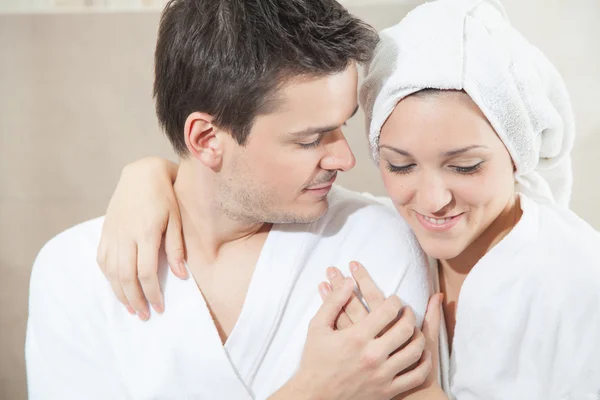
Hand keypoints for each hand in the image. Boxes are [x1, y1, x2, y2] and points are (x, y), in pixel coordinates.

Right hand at [96, 157, 184, 319]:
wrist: (142, 174)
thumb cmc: (166, 197)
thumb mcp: (177, 219)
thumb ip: (176, 248)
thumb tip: (181, 276)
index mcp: (146, 232)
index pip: (146, 272)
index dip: (153, 293)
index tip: (160, 308)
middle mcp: (125, 235)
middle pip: (126, 276)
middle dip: (136, 300)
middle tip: (145, 315)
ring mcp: (112, 233)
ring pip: (111, 271)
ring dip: (120, 293)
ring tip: (132, 308)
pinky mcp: (105, 231)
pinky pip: (102, 260)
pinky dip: (109, 278)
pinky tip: (117, 288)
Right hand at [288, 273, 430, 399]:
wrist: (315, 396)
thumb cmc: (315, 360)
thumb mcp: (317, 327)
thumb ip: (333, 301)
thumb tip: (348, 281)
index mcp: (356, 338)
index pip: (387, 311)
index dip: (394, 301)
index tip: (394, 299)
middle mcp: (372, 356)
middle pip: (405, 328)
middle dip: (409, 314)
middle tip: (406, 310)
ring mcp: (382, 375)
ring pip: (414, 351)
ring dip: (418, 336)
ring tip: (413, 329)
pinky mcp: (387, 391)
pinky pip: (415, 376)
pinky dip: (423, 363)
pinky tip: (422, 353)